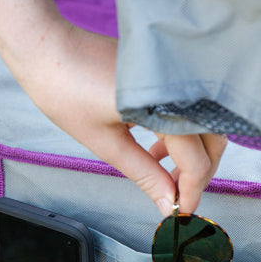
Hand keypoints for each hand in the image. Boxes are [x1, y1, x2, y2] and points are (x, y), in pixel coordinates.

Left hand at [12, 20, 226, 214]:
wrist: (47, 49)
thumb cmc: (67, 90)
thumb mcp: (107, 143)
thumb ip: (145, 175)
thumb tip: (166, 203)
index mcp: (166, 106)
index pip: (196, 161)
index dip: (191, 192)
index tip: (182, 212)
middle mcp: (179, 89)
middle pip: (213, 142)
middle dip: (200, 174)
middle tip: (179, 196)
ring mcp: (176, 78)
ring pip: (205, 126)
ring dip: (192, 155)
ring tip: (164, 175)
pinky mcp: (167, 74)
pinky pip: (188, 110)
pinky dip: (181, 135)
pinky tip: (158, 150)